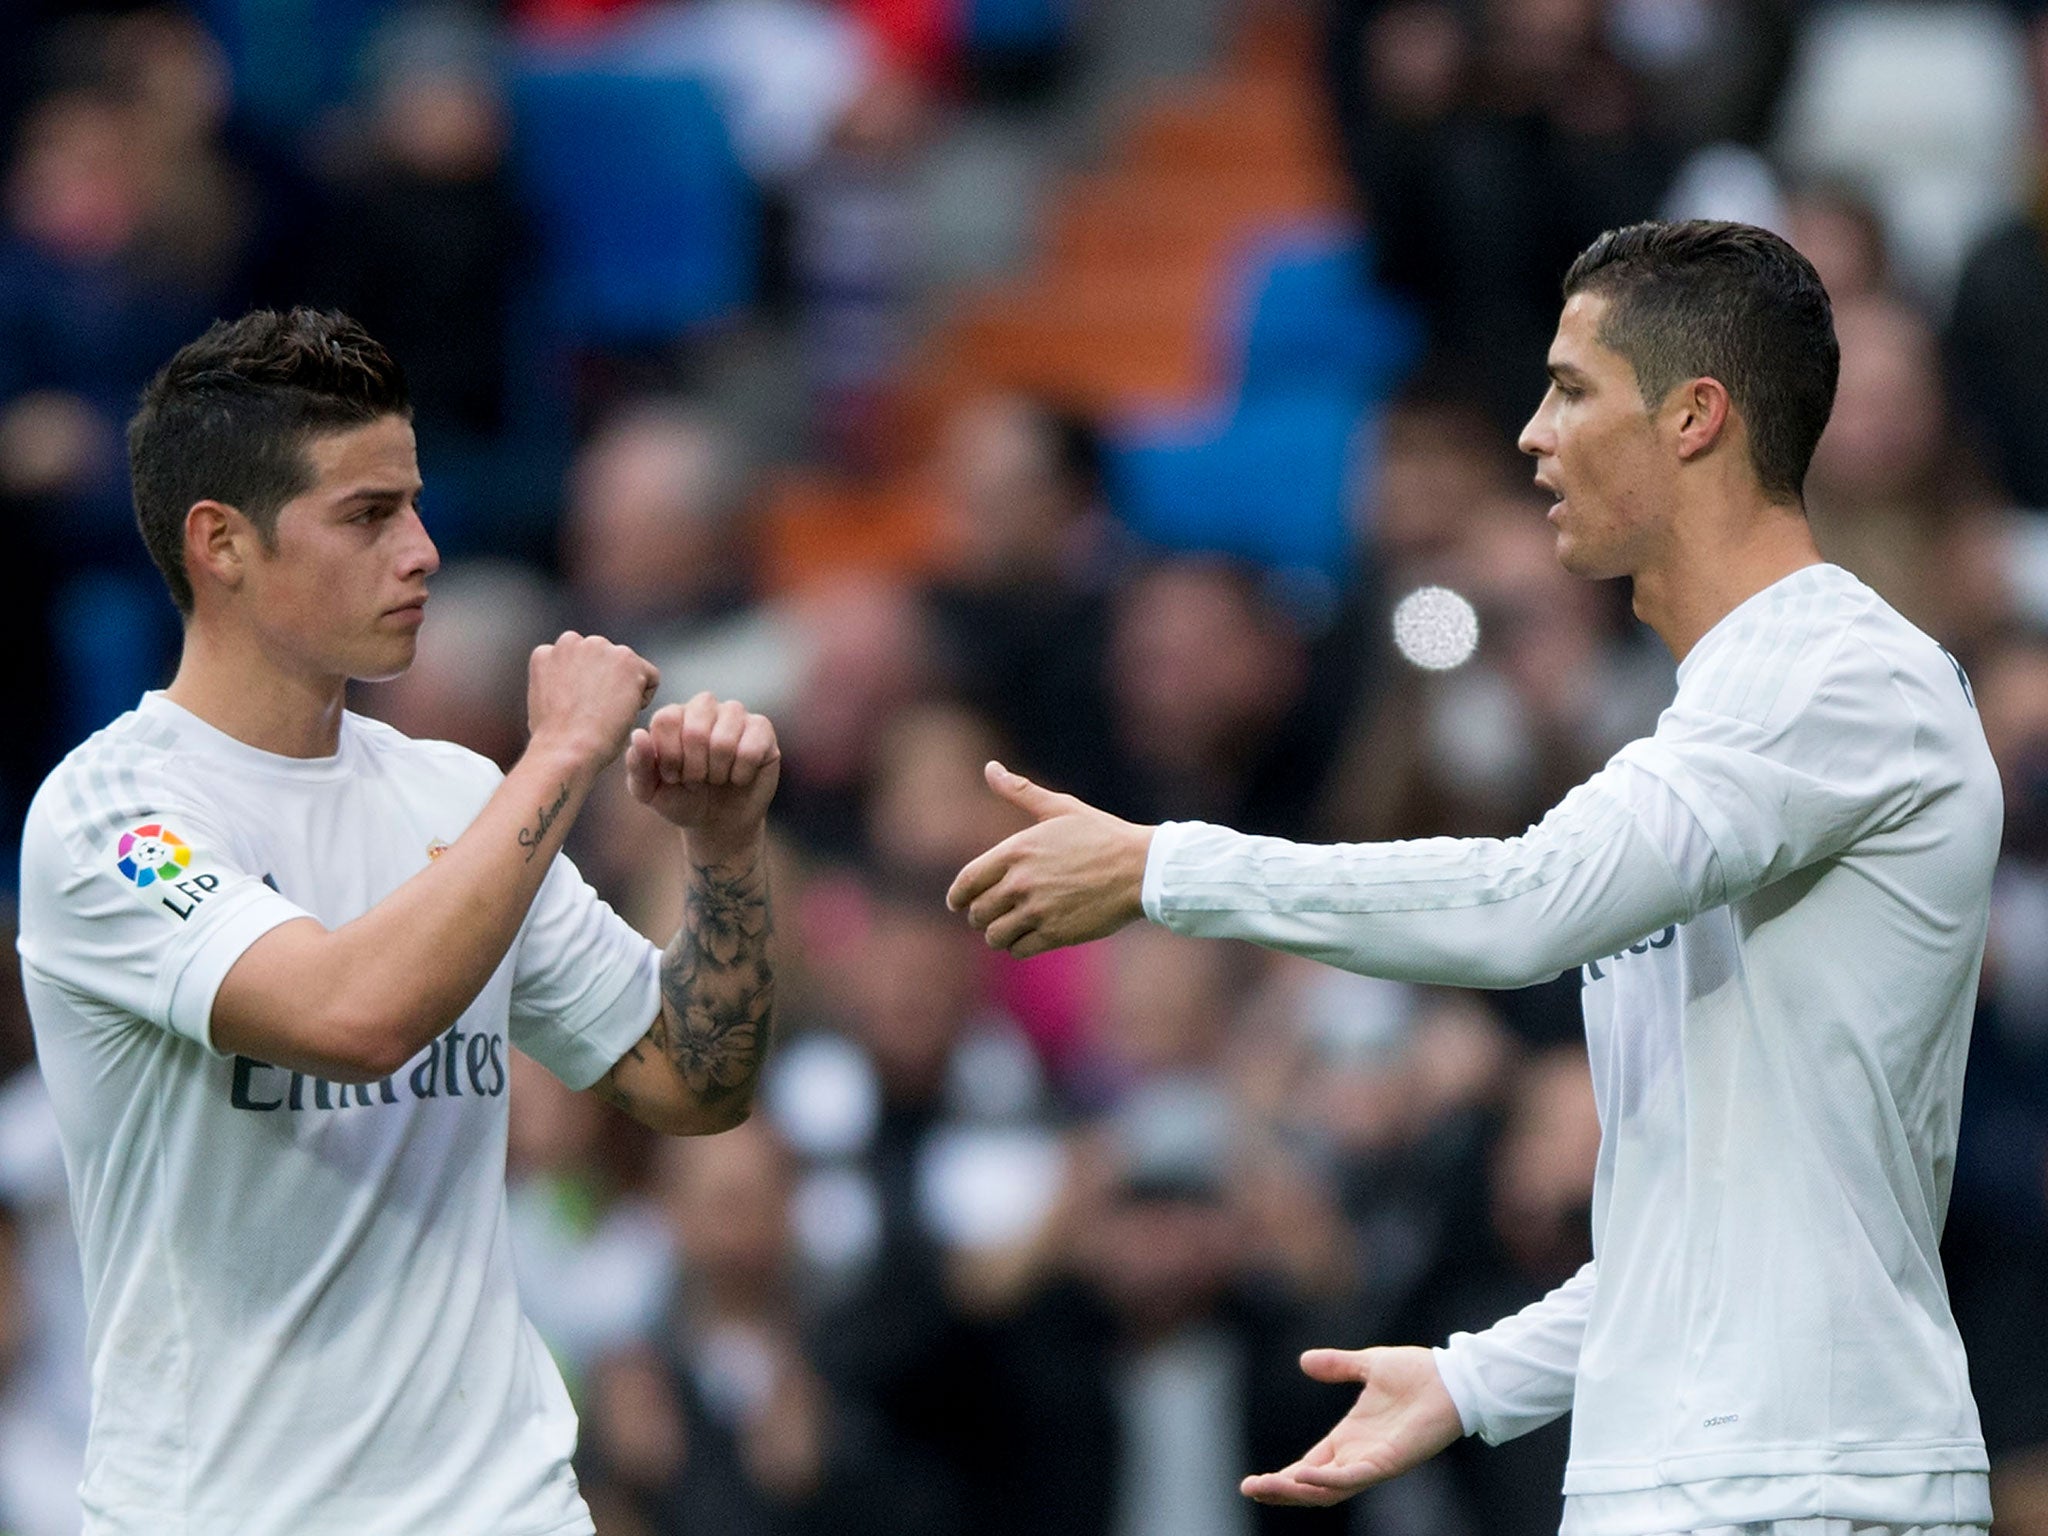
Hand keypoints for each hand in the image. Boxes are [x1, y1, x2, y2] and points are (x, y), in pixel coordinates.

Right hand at [527, 631, 659, 770]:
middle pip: (605, 661)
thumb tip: (575, 685)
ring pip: (628, 668)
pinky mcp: (626, 659)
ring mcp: (599, 647)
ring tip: (606, 714)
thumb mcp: (545, 701)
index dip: (584, 690)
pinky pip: (651, 677)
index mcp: (548, 652)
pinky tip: (623, 713)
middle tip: (595, 713)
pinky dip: (644, 698)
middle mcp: (572, 641)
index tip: (579, 710)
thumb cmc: (556, 739)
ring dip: (625, 690)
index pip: (579, 664)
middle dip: (606, 683)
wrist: (567, 749)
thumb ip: (560, 681)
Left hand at [625, 692, 780, 855]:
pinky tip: (738, 778)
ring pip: (725, 738)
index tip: (673, 777)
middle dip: (694, 766)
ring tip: (716, 779)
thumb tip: (639, 735)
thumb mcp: (650, 792)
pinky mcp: (762, 729)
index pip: (666, 719)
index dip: (669, 755)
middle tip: (696, 781)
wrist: (718, 822)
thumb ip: (638, 765)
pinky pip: (752, 747)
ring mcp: (735, 715)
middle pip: (696, 726)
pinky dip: (741, 772)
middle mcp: (704, 708)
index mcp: (673, 715)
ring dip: (718, 770)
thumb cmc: (681, 800)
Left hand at [946, 762, 1152, 957]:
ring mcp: (1038, 910)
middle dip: (980, 916)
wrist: (1141, 869)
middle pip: (978, 913)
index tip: (957, 903)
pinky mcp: (1056, 933)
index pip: (967, 882)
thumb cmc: (1102, 835)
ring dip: (999, 934)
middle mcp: (1021, 882)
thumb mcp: (1060, 808)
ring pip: (995, 936)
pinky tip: (1029, 938)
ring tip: (1009, 929)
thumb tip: (990, 767)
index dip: (957, 896)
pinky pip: (1019, 950)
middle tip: (991, 916)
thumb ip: (1021, 791)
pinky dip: (1019, 947)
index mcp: (1016, 851)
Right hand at [1240, 1346, 1464, 1505]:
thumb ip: (1337, 1365)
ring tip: (1266, 1486)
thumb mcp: (1368, 1364)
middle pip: (1311, 1486)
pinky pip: (1353, 1478)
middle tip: (1249, 1488)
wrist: (1452, 1376)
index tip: (1252, 1481)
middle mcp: (1358, 1456)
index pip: (1309, 1467)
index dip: (1282, 1477)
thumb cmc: (1418, 1373)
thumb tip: (1304, 1361)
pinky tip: (1303, 1475)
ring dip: (1295, 1490)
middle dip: (1280, 1491)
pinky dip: (1327, 1479)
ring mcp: (1373, 1462)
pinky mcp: (1389, 1462)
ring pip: (1328, 1490)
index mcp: (1350, 1439)